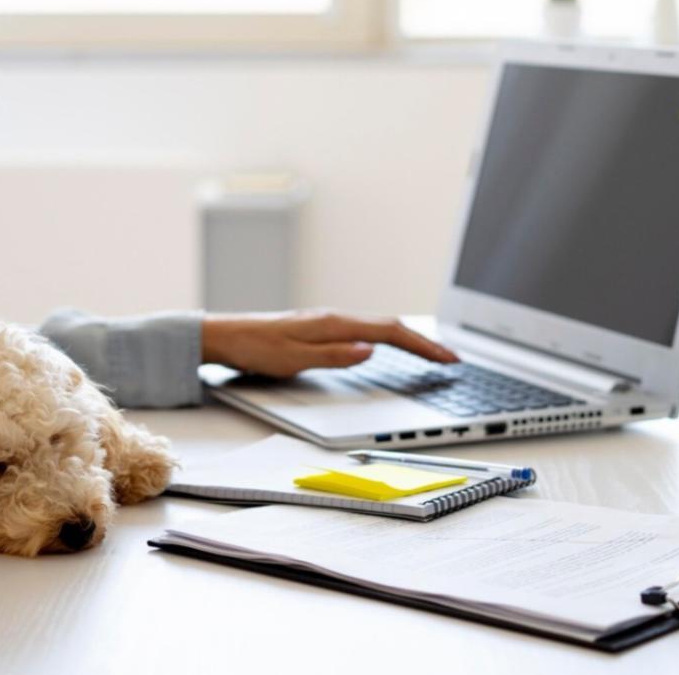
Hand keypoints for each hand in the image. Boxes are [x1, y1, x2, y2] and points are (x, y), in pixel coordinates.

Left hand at [201, 311, 457, 377]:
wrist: (227, 336)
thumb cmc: (256, 349)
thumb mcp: (294, 359)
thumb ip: (335, 356)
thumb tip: (371, 349)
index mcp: (334, 324)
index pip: (391, 332)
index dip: (423, 346)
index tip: (447, 359)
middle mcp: (336, 318)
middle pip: (392, 326)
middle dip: (424, 342)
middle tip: (450, 359)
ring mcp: (330, 322)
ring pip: (380, 327)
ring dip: (408, 340)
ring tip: (430, 354)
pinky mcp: (323, 328)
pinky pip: (366, 330)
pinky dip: (389, 339)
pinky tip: (390, 346)